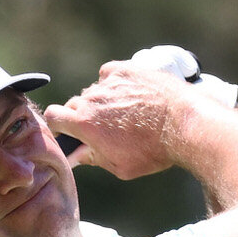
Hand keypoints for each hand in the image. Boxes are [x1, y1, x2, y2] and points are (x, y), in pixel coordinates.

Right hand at [45, 62, 197, 179]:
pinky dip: (113, 83)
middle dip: (82, 116)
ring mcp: (109, 81)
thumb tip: (77, 155)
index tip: (69, 131)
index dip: (58, 125)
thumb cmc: (153, 151)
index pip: (53, 116)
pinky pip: (109, 74)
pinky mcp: (126, 69)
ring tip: (123, 112)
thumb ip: (92, 158)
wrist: (184, 124)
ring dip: (100, 101)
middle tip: (102, 128)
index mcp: (84, 124)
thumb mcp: (120, 166)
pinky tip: (128, 94)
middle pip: (74, 104)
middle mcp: (92, 99)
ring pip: (93, 91)